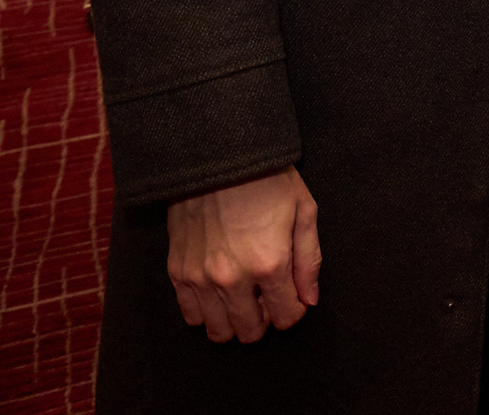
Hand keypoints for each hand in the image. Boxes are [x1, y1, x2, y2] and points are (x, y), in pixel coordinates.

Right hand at [166, 168, 320, 341]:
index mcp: (270, 264)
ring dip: (234, 324)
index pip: (286, 316)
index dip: (294, 312)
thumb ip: (309, 261)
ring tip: (244, 303)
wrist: (218, 157)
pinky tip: (218, 297)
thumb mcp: (304, 212)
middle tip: (269, 303)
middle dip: (265, 322)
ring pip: (218, 330)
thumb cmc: (268, 180)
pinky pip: (190, 315)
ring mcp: (201, 278)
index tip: (293, 300)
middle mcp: (232, 278)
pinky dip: (206, 314)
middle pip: (251, 331)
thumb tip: (310, 300)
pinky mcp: (178, 272)